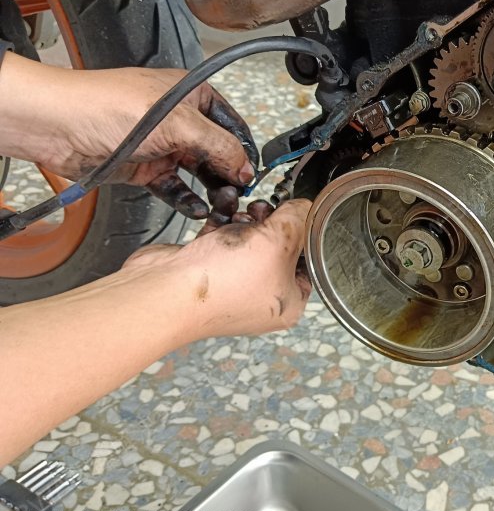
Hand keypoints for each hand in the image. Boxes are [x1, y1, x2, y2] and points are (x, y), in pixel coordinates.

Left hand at [0, 54, 257, 217]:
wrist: (57, 125)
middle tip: (238, 194)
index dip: (244, 150)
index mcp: (193, 96)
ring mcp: (163, 145)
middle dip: (229, 173)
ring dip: (211, 189)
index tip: (252, 174)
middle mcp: (180, 120)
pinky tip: (196, 207)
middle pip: (218, 152)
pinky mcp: (146, 168)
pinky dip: (186, 199)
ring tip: (221, 203)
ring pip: (198, 172)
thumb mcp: (177, 123)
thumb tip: (245, 165)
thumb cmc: (106, 105)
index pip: (232, 125)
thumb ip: (218, 145)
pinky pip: (175, 188)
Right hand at [123, 189, 311, 338]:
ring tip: (246, 213)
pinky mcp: (209, 265)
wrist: (166, 289)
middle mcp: (262, 295)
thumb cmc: (225, 283)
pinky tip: (225, 210)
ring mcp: (234, 281)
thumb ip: (299, 219)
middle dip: (275, 223)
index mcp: (288, 303)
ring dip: (249, 219)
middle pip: (280, 248)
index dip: (306, 236)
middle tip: (270, 211)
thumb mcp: (280, 242)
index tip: (301, 214)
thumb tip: (305, 207)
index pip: (310, 264)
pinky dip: (225, 220)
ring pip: (251, 239)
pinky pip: (225, 236)